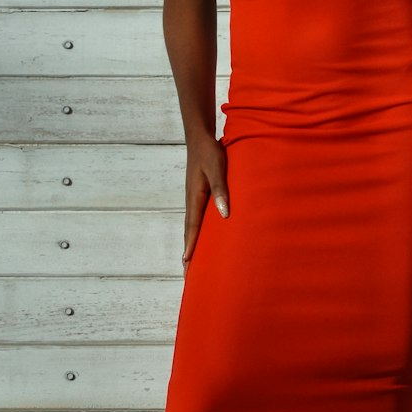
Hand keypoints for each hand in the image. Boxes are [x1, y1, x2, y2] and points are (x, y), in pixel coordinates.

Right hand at [182, 132, 228, 274]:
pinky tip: (201, 238)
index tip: (187, 264)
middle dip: (189, 252)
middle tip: (188, 274)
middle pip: (190, 232)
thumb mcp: (217, 168)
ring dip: (192, 244)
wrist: (200, 138)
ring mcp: (194, 199)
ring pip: (192, 227)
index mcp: (195, 197)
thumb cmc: (210, 152)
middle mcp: (192, 201)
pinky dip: (196, 232)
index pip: (193, 227)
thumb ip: (221, 189)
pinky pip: (197, 219)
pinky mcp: (199, 195)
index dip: (191, 245)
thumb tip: (223, 213)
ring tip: (191, 263)